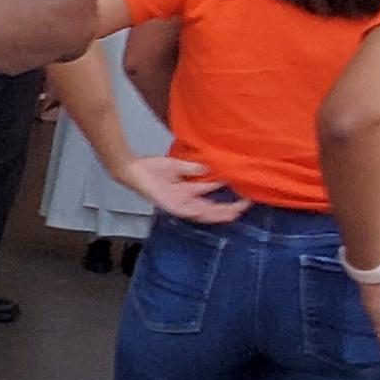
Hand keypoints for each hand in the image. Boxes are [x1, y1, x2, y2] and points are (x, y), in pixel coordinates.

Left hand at [116, 154, 248, 224]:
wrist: (133, 170)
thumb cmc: (152, 168)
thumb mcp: (178, 166)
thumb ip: (194, 168)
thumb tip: (211, 168)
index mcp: (187, 195)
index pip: (211, 202)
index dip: (227, 202)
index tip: (244, 198)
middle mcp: (185, 203)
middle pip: (211, 211)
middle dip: (228, 210)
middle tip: (246, 207)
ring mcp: (178, 205)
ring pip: (204, 214)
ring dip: (220, 213)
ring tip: (236, 211)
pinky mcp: (171, 205)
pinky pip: (189, 211)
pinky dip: (201, 211)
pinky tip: (213, 210)